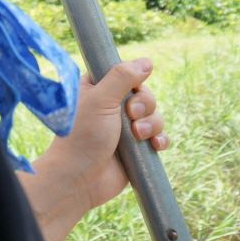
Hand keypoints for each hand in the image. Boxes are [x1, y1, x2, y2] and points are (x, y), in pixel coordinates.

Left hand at [17, 58, 169, 240]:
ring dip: (151, 124)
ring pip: (154, 116)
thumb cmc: (82, 136)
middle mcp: (112, 106)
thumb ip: (123, 77)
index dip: (134, 82)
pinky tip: (154, 146)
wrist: (79, 179)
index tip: (127, 92)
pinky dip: (160, 140)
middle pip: (145, 94)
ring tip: (137, 136)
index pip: (127, 74)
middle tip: (131, 115)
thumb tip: (147, 61)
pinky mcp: (136, 148)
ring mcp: (125, 128)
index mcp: (98, 88)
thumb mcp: (101, 100)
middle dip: (145, 105)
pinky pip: (158, 137)